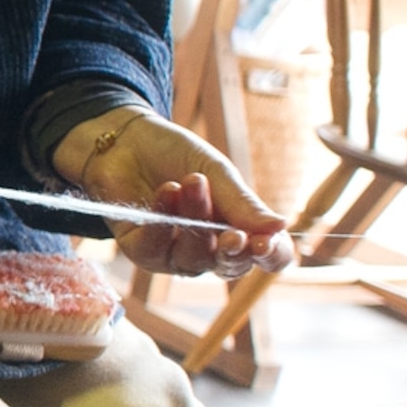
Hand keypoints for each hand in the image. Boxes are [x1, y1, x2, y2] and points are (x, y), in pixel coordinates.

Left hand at [57, 107, 296, 278]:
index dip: (271, 255)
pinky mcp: (141, 251)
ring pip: (192, 259)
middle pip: (229, 266)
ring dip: (195, 219)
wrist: (125, 140)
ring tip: (192, 181)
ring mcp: (174, 254)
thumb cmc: (175, 155)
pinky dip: (162, 223)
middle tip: (233, 234)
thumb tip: (281, 227)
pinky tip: (167, 192)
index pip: (267, 254)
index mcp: (238, 228)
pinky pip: (156, 250)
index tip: (265, 242)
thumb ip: (243, 203)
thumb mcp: (216, 172)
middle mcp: (209, 248)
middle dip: (232, 250)